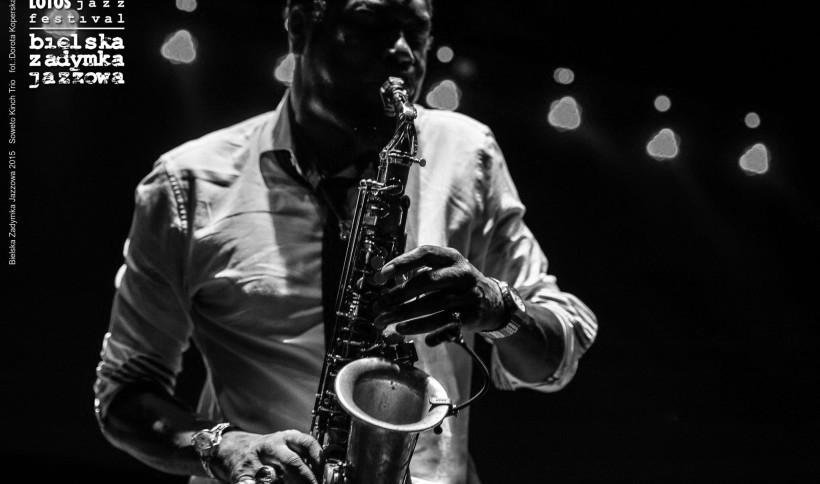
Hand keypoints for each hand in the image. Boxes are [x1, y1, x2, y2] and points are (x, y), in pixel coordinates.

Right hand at [212, 429, 320, 483]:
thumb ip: (301, 455)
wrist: (233, 448)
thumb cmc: (266, 451)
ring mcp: (255, 460)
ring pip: (273, 477)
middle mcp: (271, 446)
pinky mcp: (242, 475)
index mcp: (284, 437)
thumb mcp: (284, 445)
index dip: (318, 459)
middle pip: (293, 461)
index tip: (323, 473)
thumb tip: (322, 474)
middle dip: (306, 478)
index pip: (307, 442)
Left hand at [373, 245, 506, 343]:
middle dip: (398, 294)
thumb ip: (419, 274)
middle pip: (427, 281)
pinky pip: (442, 322)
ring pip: (432, 304)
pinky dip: (420, 327)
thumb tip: (384, 282)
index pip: (425, 253)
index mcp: (451, 257)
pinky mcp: (471, 315)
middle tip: (378, 305)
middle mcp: (462, 273)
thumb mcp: (444, 271)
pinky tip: (403, 329)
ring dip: (404, 314)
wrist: (493, 302)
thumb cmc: (458, 285)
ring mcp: (468, 294)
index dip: (402, 263)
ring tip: (385, 320)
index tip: (381, 275)